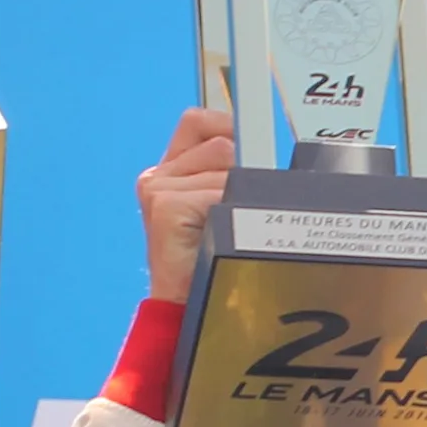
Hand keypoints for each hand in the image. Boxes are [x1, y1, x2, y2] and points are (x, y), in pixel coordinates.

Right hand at [138, 108, 236, 302]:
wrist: (186, 305)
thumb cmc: (211, 261)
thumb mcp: (224, 209)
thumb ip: (233, 175)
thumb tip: (266, 151)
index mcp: (171, 171)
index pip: (200, 121)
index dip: (228, 127)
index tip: (249, 143)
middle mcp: (160, 175)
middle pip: (221, 142)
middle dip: (241, 172)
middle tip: (237, 211)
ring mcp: (159, 188)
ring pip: (226, 164)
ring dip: (240, 195)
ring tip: (229, 228)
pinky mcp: (166, 204)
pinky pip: (221, 191)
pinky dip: (234, 212)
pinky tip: (220, 235)